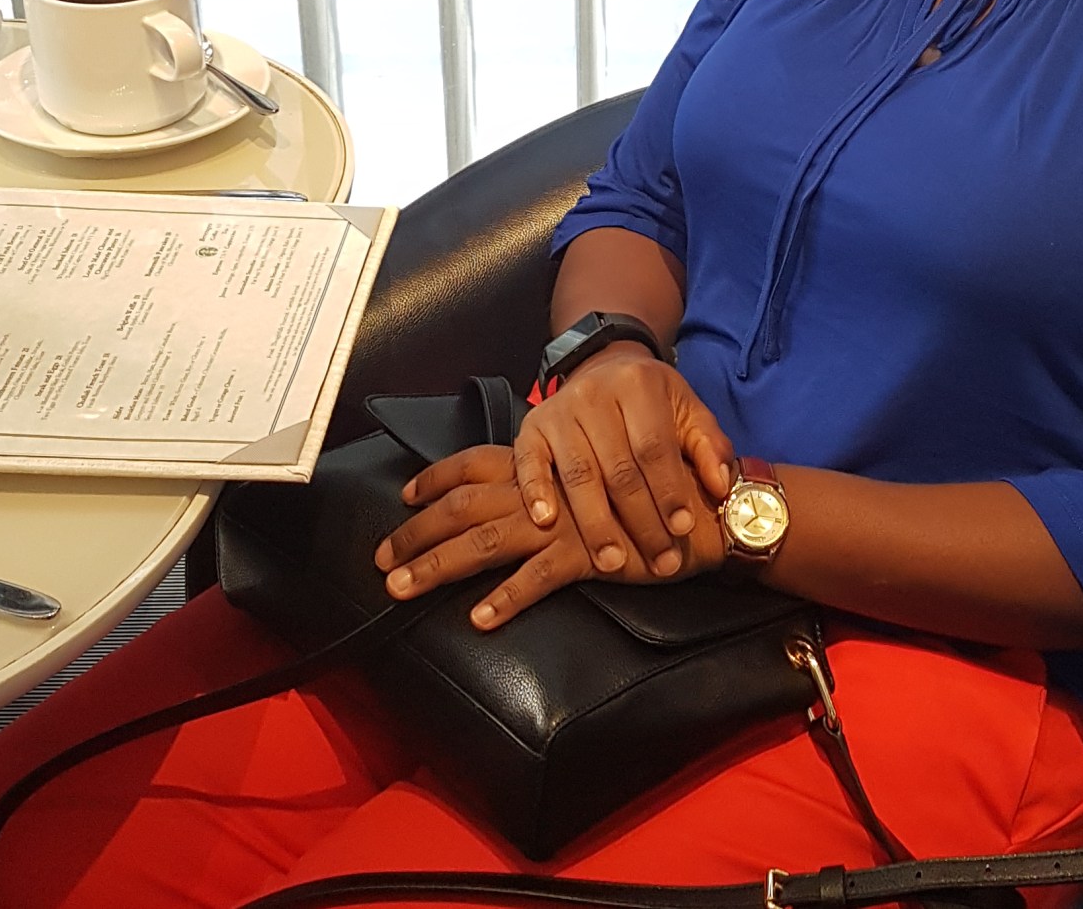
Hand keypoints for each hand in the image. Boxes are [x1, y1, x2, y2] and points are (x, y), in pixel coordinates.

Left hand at [373, 442, 724, 629]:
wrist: (701, 513)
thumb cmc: (648, 499)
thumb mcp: (594, 485)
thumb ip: (556, 489)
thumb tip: (522, 501)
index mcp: (544, 470)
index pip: (475, 464)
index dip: (436, 478)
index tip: (404, 494)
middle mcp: (544, 493)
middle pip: (463, 507)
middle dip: (416, 532)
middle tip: (381, 559)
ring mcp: (563, 525)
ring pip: (485, 541)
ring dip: (438, 565)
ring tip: (401, 588)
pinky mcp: (586, 557)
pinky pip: (538, 580)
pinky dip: (507, 599)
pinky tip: (479, 619)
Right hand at [516, 345, 735, 578]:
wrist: (605, 369)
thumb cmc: (652, 401)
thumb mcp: (688, 411)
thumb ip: (709, 446)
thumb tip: (720, 485)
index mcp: (638, 384)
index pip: (654, 447)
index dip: (669, 490)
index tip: (683, 528)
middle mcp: (594, 394)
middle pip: (618, 468)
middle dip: (641, 521)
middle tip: (660, 561)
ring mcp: (558, 411)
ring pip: (578, 474)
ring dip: (596, 523)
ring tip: (612, 561)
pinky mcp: (530, 428)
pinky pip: (530, 463)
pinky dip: (536, 492)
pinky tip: (547, 522)